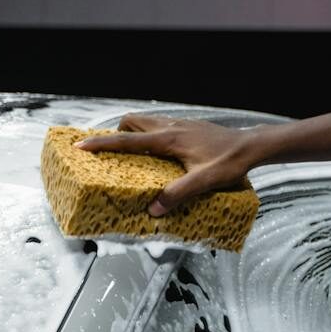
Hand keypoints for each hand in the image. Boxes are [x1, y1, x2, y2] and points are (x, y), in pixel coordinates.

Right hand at [73, 113, 256, 216]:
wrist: (252, 146)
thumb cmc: (230, 162)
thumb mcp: (204, 181)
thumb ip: (179, 194)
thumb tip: (154, 209)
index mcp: (169, 139)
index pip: (128, 140)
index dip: (102, 144)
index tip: (79, 146)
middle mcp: (171, 127)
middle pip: (132, 123)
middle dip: (116, 134)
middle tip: (109, 153)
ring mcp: (180, 125)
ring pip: (146, 122)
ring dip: (134, 134)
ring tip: (131, 155)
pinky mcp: (189, 127)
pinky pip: (160, 127)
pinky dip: (150, 136)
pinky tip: (159, 155)